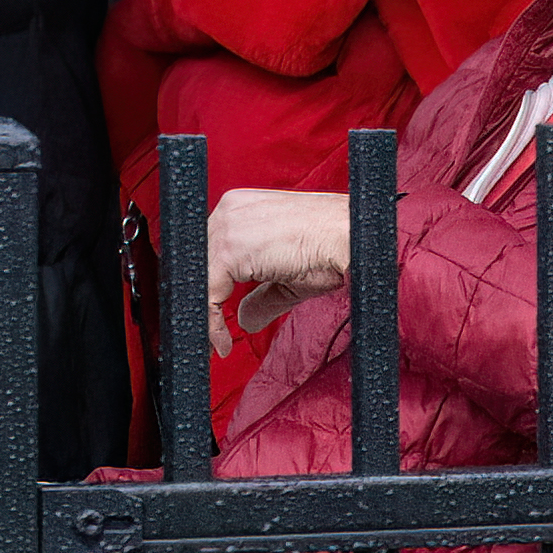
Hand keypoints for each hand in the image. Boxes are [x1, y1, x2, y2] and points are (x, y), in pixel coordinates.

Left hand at [203, 189, 352, 355]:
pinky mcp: (230, 248)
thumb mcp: (288, 280)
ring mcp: (228, 226)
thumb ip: (261, 297)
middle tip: (213, 338)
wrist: (354, 241)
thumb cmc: (332, 251)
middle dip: (204, 303)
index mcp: (242, 208)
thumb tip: (244, 320)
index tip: (216, 321)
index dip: (211, 287)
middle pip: (198, 264)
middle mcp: (230, 209)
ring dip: (206, 317)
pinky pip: (207, 294)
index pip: (210, 250)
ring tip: (217, 345)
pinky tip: (223, 343)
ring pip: (199, 280)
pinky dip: (212, 323)